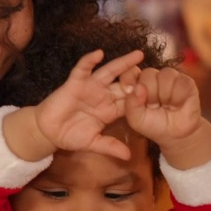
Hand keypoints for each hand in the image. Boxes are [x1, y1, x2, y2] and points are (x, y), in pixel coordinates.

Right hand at [30, 49, 144, 158]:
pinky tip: (99, 54)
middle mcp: (103, 95)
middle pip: (125, 83)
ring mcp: (90, 87)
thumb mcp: (92, 143)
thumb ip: (109, 147)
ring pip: (110, 72)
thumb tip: (128, 156)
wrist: (49, 131)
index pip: (130, 101)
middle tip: (155, 71)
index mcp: (110, 110)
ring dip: (123, 63)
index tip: (161, 94)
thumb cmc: (70, 136)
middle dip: (139, 77)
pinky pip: (83, 69)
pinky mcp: (75, 82)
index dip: (144, 97)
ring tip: (138, 55)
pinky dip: (89, 61)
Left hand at [120, 67, 201, 146]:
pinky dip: (178, 98)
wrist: (175, 134)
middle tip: (154, 106)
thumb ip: (131, 104)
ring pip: (165, 76)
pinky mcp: (186, 81)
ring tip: (167, 106)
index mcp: (137, 83)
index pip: (130, 72)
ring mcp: (170, 77)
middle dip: (150, 94)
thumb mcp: (136, 119)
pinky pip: (180, 83)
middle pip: (148, 73)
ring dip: (165, 96)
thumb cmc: (153, 124)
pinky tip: (177, 105)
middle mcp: (153, 76)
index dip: (128, 78)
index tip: (128, 90)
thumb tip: (138, 87)